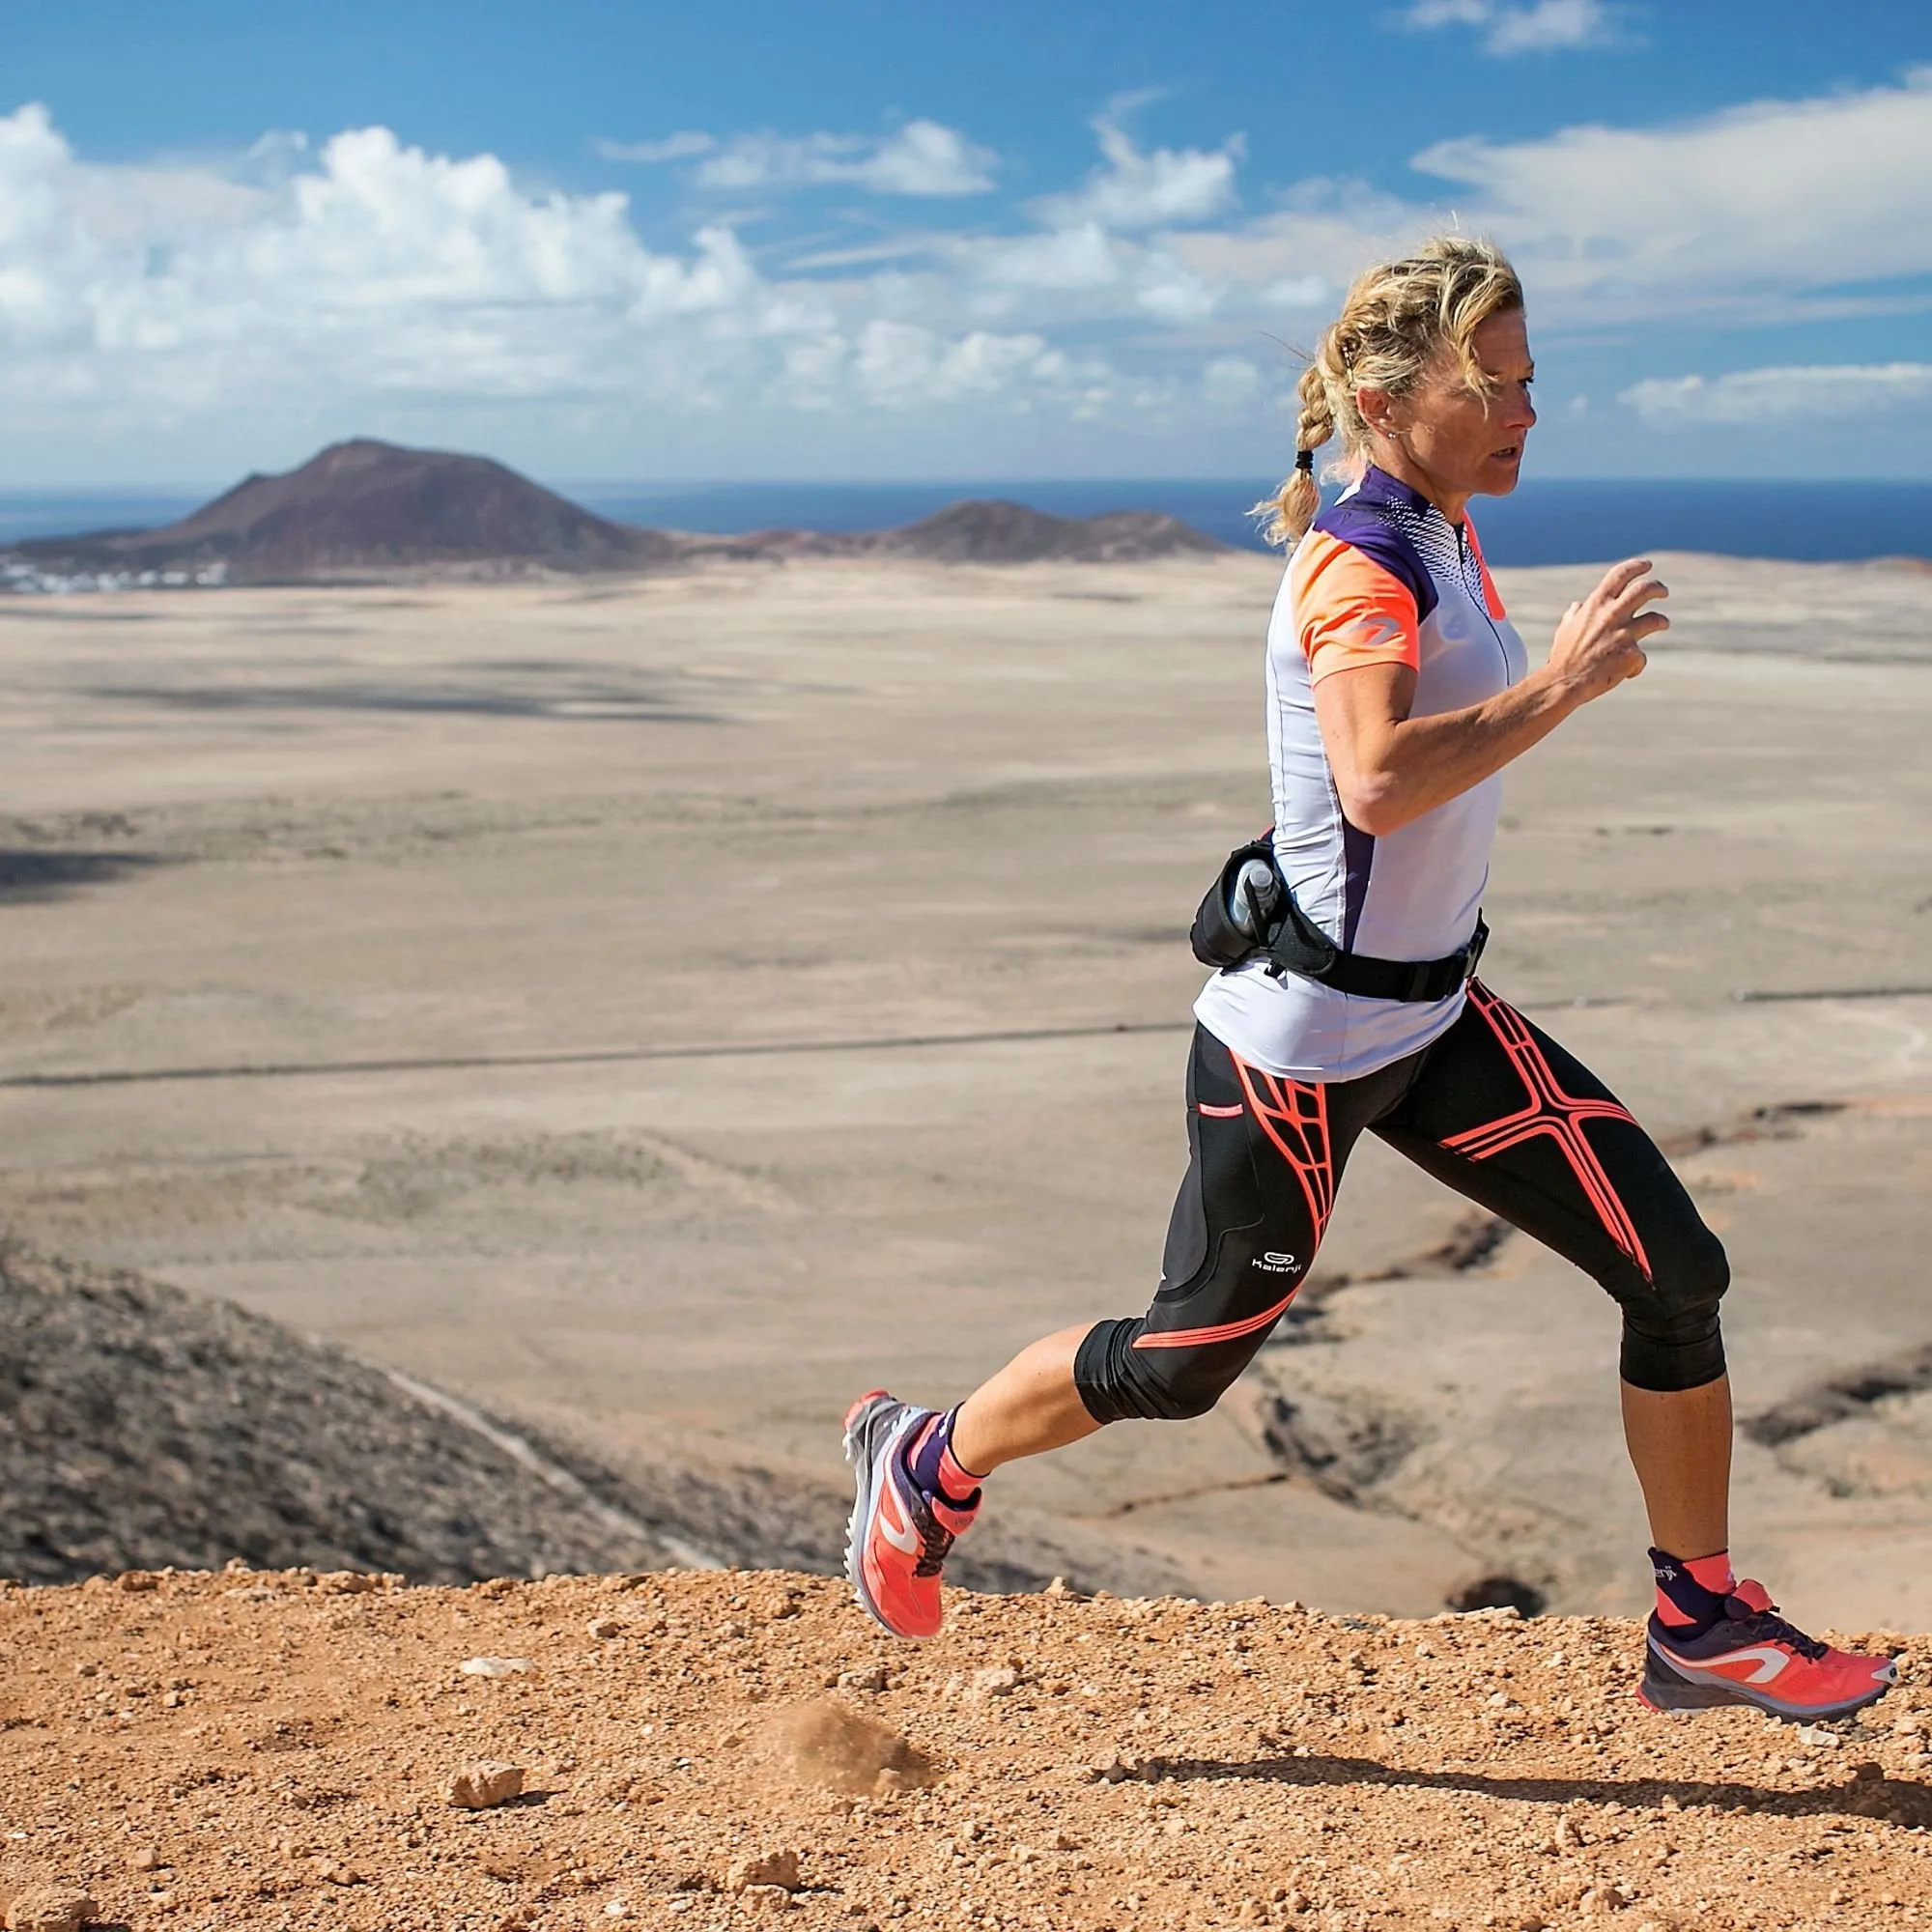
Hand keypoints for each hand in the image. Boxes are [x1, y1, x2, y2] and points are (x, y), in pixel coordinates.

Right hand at [1547, 558, 1668, 703]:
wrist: (1564, 682)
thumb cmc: (1563, 657)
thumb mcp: (1565, 629)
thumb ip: (1574, 615)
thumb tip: (1576, 606)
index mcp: (1596, 605)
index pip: (1620, 575)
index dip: (1636, 566)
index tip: (1647, 565)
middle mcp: (1612, 614)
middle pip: (1645, 589)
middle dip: (1658, 588)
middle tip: (1663, 591)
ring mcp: (1624, 633)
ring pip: (1656, 620)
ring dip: (1661, 621)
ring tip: (1663, 623)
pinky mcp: (1631, 654)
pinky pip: (1641, 658)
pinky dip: (1635, 665)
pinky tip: (1628, 672)